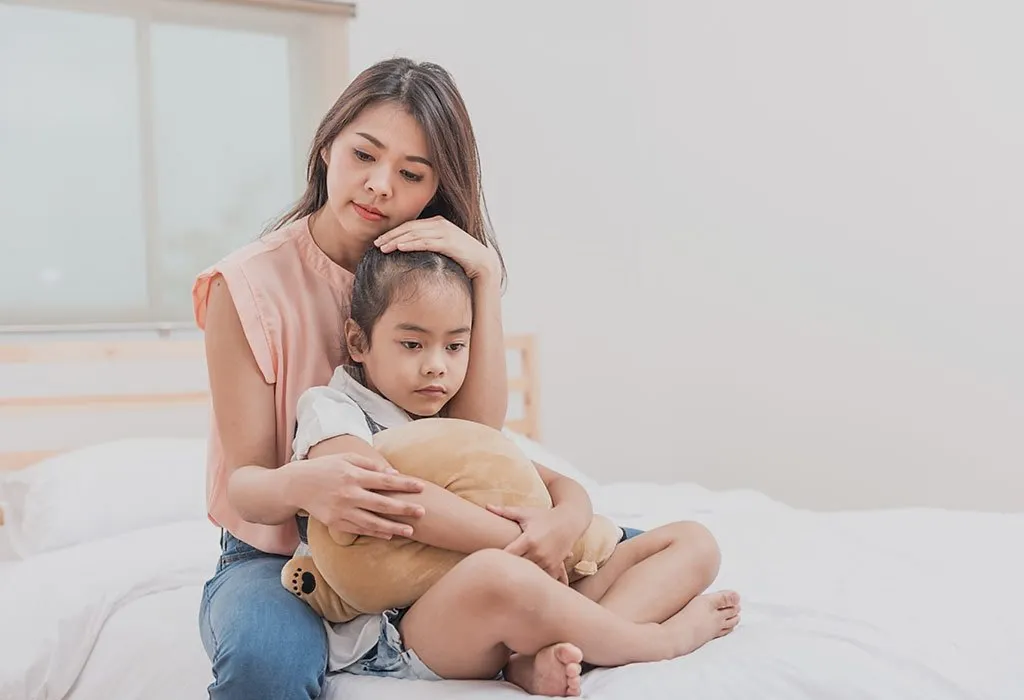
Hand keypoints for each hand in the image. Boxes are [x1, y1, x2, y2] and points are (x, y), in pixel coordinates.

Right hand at [289, 452, 424, 539]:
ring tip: (411, 531)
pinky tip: (389, 534)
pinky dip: (375, 533)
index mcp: (353, 475)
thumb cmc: (325, 468)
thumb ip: (370, 464)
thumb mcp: (346, 458)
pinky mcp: (335, 522)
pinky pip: (359, 530)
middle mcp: (349, 494)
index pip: (385, 480)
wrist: (296, 485)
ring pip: (372, 522)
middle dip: (404, 508)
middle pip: (382, 503)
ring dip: (393, 527)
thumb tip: (394, 473)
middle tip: (423, 512)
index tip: (421, 487)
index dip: (404, 484)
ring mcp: (342, 510)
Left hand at [374, 216, 499, 281]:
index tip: (379, 241)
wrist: (484, 265)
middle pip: (409, 228)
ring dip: (396, 241)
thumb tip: (410, 252)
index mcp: (437, 222)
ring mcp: (445, 232)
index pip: (409, 225)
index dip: (393, 232)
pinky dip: (410, 244)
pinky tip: (399, 248)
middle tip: (374, 244)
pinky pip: (425, 242)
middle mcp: (440, 224)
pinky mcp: (449, 242)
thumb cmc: (461, 260)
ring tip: (382, 248)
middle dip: (390, 236)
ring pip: (414, 234)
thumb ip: (428, 246)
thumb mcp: (442, 249)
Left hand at [486, 504, 577, 583]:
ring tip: (508, 576)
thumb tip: (487, 506)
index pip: (507, 554)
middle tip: (495, 569)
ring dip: (520, 574)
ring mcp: (547, 562)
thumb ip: (505, 512)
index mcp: (528, 540)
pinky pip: (542, 579)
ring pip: (528, 575)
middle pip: (516, 567)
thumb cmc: (545, 516)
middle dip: (507, 567)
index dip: (497, 558)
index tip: (489, 559)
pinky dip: (534, 579)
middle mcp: (538, 553)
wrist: (570, 521)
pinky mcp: (555, 567)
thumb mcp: (526, 513)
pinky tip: (527, 580)